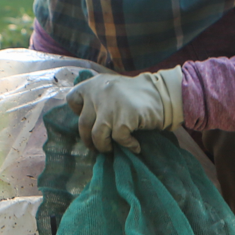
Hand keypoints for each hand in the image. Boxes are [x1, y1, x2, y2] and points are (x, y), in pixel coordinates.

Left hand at [67, 68, 183, 152]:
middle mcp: (98, 93)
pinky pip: (118, 139)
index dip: (79, 114)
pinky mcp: (123, 119)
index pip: (72, 100)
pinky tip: (134, 145)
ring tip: (113, 149)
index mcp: (93, 85)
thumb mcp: (111, 89)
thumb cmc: (136, 96)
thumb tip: (86, 126)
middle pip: (83, 125)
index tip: (92, 121)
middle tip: (99, 146)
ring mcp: (109, 107)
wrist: (162, 94)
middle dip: (90, 140)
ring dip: (104, 147)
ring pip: (97, 136)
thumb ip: (96, 99)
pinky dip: (127, 145)